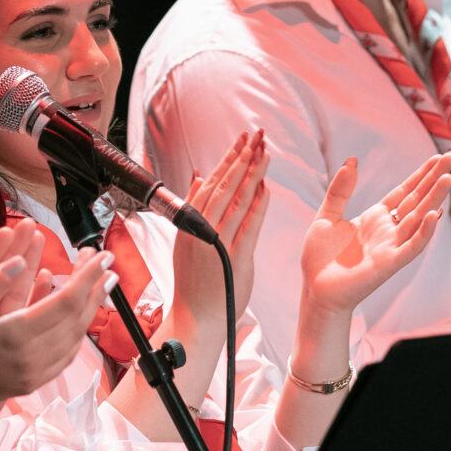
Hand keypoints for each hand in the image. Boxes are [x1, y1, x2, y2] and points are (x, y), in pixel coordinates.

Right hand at [0, 226, 109, 450]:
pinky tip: (79, 317)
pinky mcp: (32, 383)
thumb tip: (18, 262)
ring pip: (76, 338)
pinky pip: (66, 356)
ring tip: (99, 285)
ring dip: (90, 309)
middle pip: (77, 318)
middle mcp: (30, 358)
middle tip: (108, 263)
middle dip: (95, 288)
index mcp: (14, 335)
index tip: (101, 256)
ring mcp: (33, 374)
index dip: (88, 276)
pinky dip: (78, 332)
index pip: (66, 302)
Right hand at [167, 128, 271, 342]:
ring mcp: (218, 243)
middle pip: (224, 185)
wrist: (196, 316)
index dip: (228, 159)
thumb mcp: (185, 240)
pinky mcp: (234, 258)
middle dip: (242, 157)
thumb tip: (200, 176)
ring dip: (252, 175)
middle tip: (256, 135)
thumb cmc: (193, 281)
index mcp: (190, 222)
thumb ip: (193, 207)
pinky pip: (248, 227)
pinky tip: (266, 190)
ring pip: (236, 201)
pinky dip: (257, 207)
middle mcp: (202, 229)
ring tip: (264, 153)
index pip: (212, 182)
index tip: (241, 140)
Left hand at [301, 153, 450, 316]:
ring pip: (419, 218)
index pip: (405, 191)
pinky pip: (411, 246)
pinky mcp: (389, 263)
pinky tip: (434, 214)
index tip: (440, 157)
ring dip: (434, 198)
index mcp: (375, 217)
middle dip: (436, 179)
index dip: (423, 174)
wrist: (315, 289)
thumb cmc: (320, 257)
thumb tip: (351, 161)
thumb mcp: (327, 216)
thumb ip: (340, 190)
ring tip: (449, 178)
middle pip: (417, 199)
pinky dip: (423, 232)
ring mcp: (391, 246)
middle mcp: (388, 230)